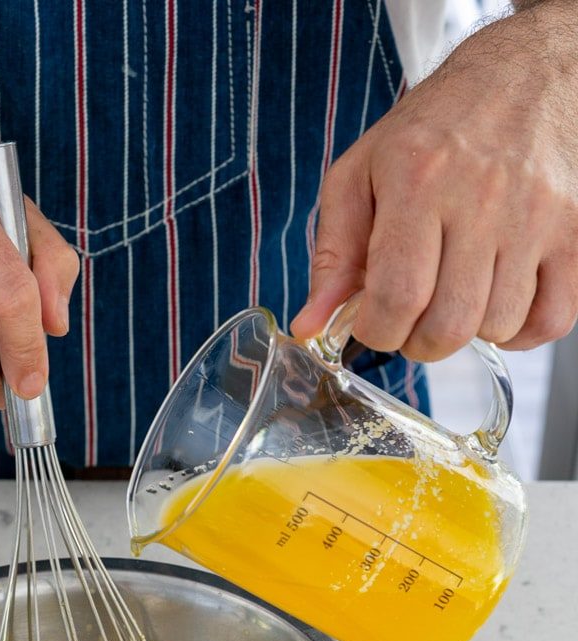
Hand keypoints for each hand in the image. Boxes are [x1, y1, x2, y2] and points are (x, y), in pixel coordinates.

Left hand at [291, 2, 577, 359]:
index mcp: (417, 183)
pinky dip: (521, 332)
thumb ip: (333, 255)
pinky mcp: (575, 233)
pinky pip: (552, 320)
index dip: (376, 331)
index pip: (396, 298)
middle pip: (446, 326)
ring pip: (496, 328)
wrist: (524, 76)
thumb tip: (311, 326)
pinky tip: (498, 304)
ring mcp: (536, 218)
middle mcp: (481, 200)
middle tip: (411, 319)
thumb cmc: (435, 129)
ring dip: (467, 331)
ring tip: (455, 295)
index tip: (372, 323)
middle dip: (416, 342)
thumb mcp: (360, 175)